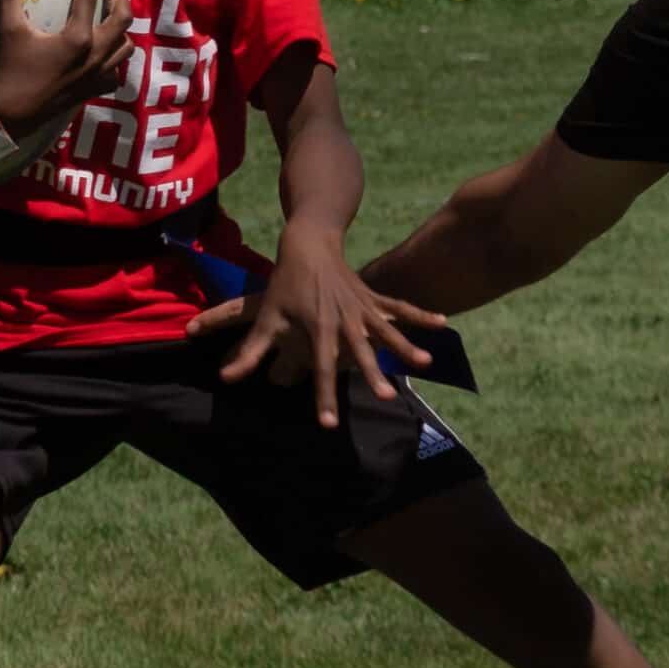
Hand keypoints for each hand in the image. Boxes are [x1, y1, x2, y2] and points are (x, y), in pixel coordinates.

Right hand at [0, 0, 132, 134]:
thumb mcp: (10, 29)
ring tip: (109, 14)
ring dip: (120, 26)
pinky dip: (114, 59)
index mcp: (78, 38)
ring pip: (126, 45)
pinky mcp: (94, 90)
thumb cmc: (10, 69)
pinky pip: (116, 72)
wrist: (9, 113)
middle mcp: (95, 55)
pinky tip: (104, 52)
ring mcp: (98, 75)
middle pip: (122, 17)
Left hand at [186, 227, 449, 428]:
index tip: (328, 423)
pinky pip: (398, 308)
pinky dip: (419, 315)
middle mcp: (343, 319)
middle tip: (386, 397)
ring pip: (386, 331)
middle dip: (373, 374)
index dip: (323, 396)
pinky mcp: (372, 298)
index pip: (319, 368)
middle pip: (360, 352)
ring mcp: (362, 307)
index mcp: (318, 327)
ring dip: (406, 345)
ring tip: (425, 363)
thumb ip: (251, 352)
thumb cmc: (285, 285)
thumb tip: (226, 379)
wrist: (309, 244)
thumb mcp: (267, 317)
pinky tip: (442, 322)